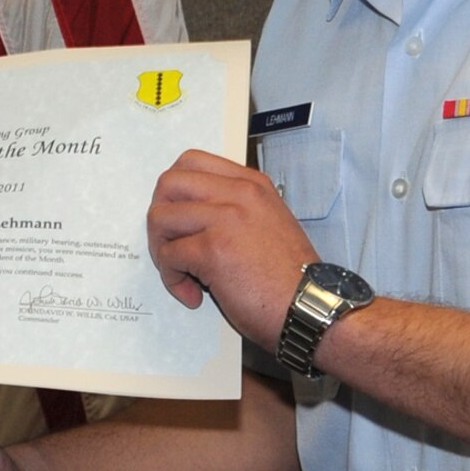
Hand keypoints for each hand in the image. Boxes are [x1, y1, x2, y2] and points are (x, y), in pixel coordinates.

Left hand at [147, 149, 316, 344]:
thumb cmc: (289, 278)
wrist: (310, 308)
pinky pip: (168, 256)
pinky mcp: (213, 250)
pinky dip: (172, 279)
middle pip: (168, 183)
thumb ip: (233, 209)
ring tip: (182, 274)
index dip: (174, 192)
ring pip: (160, 218)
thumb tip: (190, 214)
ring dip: (161, 251)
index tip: (180, 220)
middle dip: (159, 217)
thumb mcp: (267, 223)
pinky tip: (193, 294)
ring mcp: (225, 218)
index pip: (191, 162)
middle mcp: (238, 193)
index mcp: (251, 184)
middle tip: (171, 245)